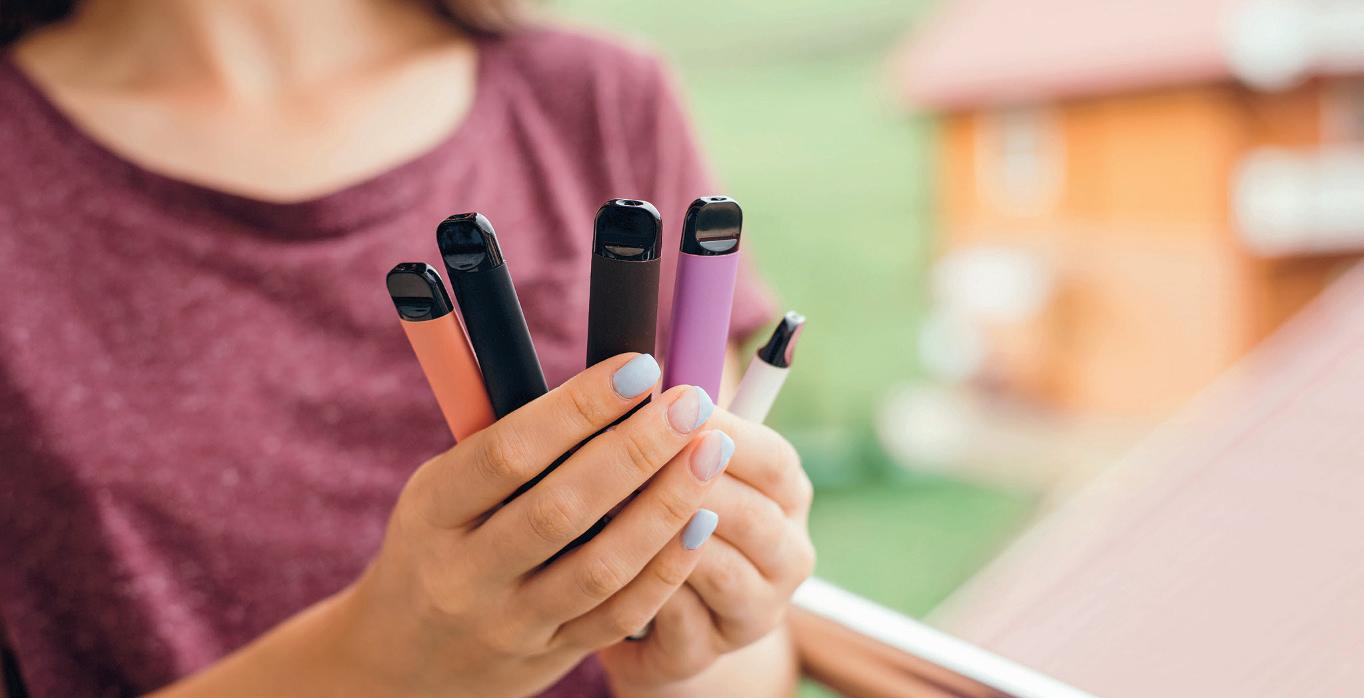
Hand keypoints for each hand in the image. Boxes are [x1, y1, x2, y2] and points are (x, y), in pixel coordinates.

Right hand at [331, 354, 733, 696]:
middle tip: (693, 404)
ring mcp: (510, 622)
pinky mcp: (551, 655)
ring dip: (665, 505)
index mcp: (433, 509)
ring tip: (712, 452)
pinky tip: (703, 521)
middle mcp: (466, 572)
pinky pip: (620, 614)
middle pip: (561, 508)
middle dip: (636, 450)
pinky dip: (667, 567)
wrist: (406, 659)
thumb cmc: (443, 542)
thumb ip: (511, 444)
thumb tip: (607, 376)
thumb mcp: (445, 490)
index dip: (579, 408)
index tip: (640, 368)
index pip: (509, 452)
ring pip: (600, 567)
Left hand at [598, 409, 814, 693]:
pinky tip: (604, 560)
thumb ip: (675, 424)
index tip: (676, 405)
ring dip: (661, 533)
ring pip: (715, 570)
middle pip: (752, 517)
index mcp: (786, 498)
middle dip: (690, 483)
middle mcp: (785, 557)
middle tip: (635, 456)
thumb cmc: (664, 514)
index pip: (776, 461)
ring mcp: (752, 612)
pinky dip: (641, 588)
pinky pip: (675, 620)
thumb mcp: (680, 465)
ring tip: (609, 503)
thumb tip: (641, 370)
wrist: (658, 618)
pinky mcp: (705, 655)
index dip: (726, 432)